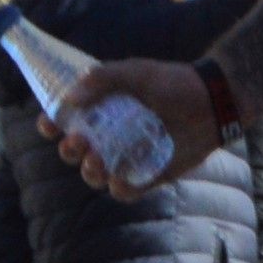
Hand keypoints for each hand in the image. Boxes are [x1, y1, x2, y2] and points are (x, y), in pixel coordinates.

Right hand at [56, 58, 217, 194]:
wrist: (214, 101)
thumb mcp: (136, 72)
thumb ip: (102, 79)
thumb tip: (69, 99)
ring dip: (89, 171)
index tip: (48, 124)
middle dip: (69, 150)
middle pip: (75, 151)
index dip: (51, 124)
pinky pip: (127, 190)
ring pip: (95, 174)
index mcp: (102, 109)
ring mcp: (129, 156)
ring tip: (96, 160)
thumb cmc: (174, 83)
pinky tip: (119, 180)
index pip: (66, 121)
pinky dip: (119, 189)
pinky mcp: (150, 174)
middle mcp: (111, 135)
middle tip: (77, 142)